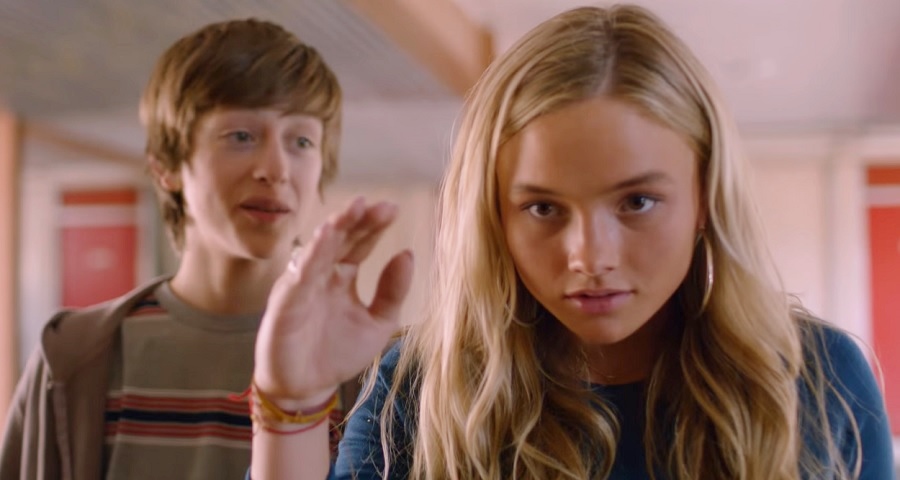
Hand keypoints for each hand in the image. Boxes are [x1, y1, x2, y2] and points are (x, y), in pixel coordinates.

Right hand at [254, 197, 413, 407]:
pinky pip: (301, 272)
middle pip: (340, 238)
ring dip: (337, 226)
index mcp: (342, 276)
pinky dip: (313, 253)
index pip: (359, 243)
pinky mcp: (287, 300)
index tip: (394, 209)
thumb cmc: (337, 354)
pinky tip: (327, 236)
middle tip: (381, 206)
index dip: (374, 226)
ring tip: (355, 208)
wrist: (306, 388)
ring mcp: (303, 284)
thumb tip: (408, 253)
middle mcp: (321, 274)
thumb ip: (393, 291)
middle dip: (359, 219)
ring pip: (320, 248)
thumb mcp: (378, 323)